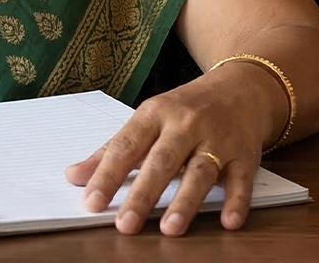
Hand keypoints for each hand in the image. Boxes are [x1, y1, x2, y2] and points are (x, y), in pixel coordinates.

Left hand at [65, 72, 269, 235]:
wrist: (239, 89)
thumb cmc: (183, 110)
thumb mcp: (147, 120)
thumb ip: (112, 150)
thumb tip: (74, 177)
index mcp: (154, 114)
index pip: (126, 146)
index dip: (107, 174)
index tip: (91, 201)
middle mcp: (184, 125)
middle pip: (162, 160)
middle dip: (143, 193)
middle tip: (124, 224)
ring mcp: (217, 140)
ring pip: (199, 171)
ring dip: (185, 201)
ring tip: (169, 229)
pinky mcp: (244, 156)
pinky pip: (240, 180)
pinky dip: (236, 201)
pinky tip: (228, 221)